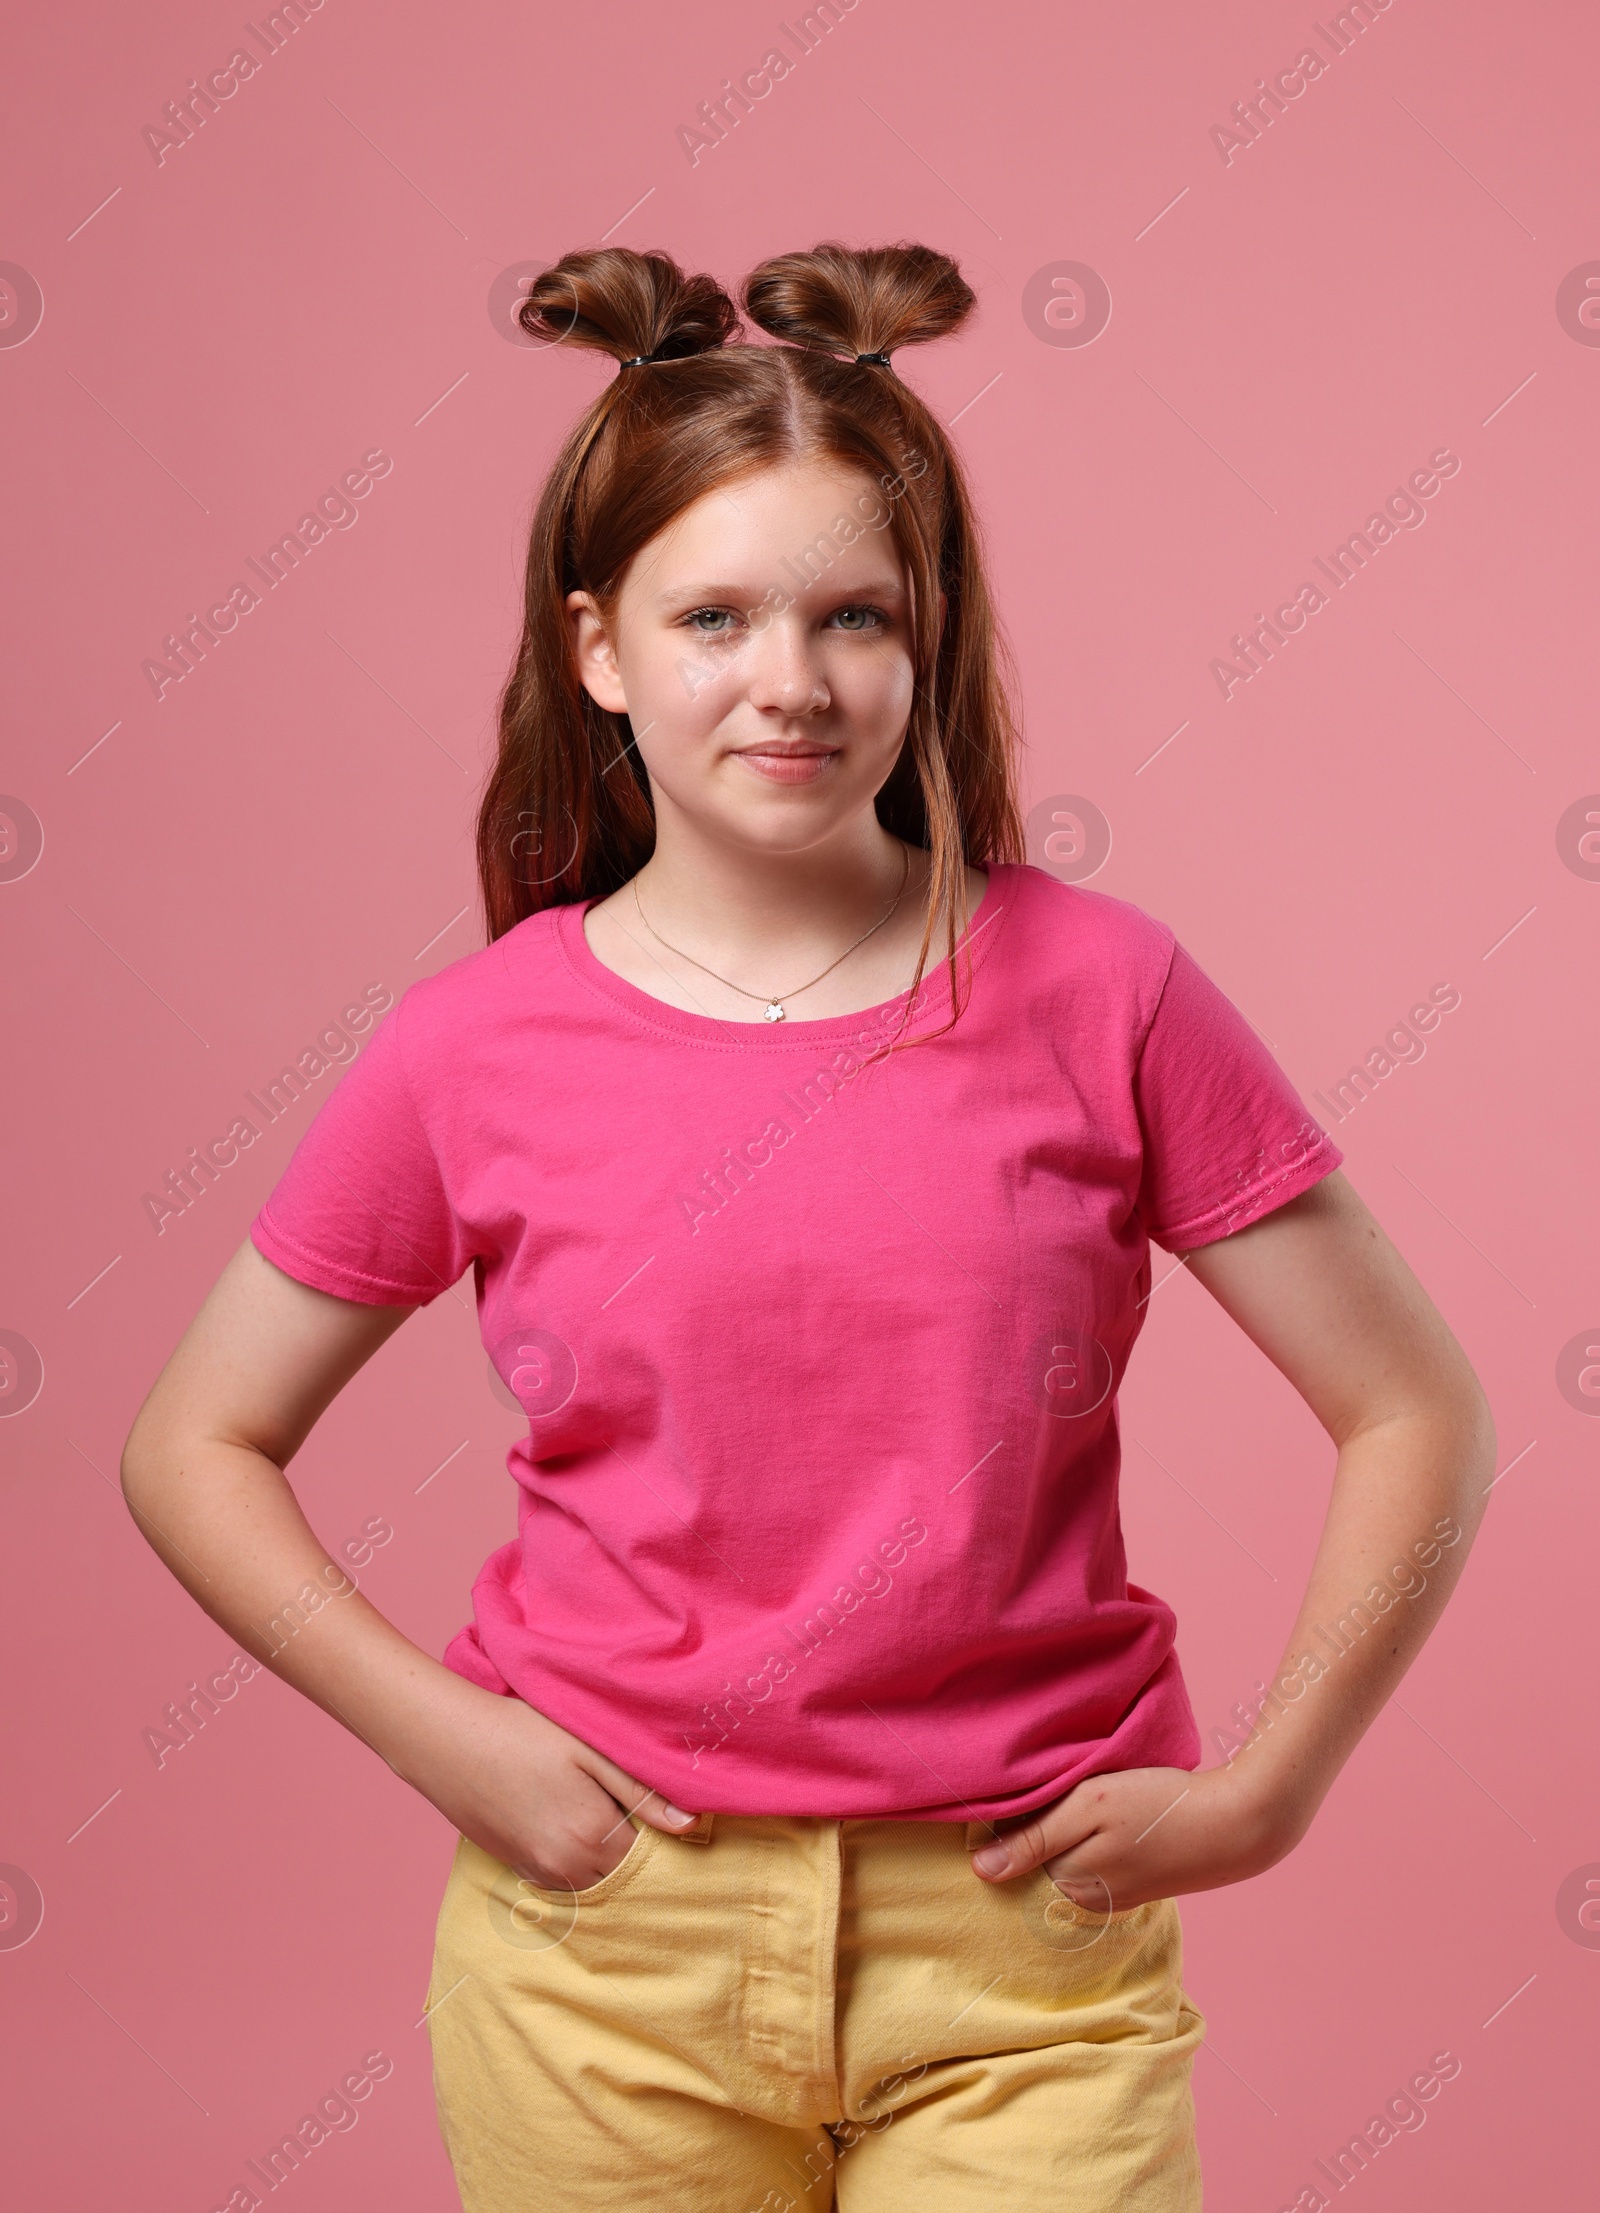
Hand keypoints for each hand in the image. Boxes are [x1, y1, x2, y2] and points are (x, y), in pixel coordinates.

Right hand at [408, 1685, 698, 1889]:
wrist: (448, 1742)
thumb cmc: (521, 1732)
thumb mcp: (588, 1749)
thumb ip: (641, 1791)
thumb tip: (691, 1824)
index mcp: (592, 1835)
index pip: (651, 1859)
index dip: (665, 1838)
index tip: (672, 1816)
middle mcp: (566, 1866)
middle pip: (623, 1876)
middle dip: (639, 1854)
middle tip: (639, 1813)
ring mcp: (538, 1871)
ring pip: (592, 1881)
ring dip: (606, 1860)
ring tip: (603, 1814)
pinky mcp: (516, 1867)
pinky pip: (562, 1879)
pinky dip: (575, 1862)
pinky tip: (569, 1823)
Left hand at [969, 1764, 1301, 1911]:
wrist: (1237, 1823)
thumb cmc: (1159, 1808)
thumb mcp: (1089, 1808)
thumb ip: (1035, 1839)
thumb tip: (980, 1872)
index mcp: (1069, 1884)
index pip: (1016, 1856)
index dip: (1012, 1819)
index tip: (1021, 1789)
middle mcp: (1088, 1900)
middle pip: (1043, 1859)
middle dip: (1039, 1828)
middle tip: (1059, 1785)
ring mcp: (1116, 1895)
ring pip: (1071, 1858)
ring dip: (1069, 1831)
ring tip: (1086, 1797)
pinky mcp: (1139, 1882)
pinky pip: (1099, 1861)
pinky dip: (1096, 1838)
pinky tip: (1112, 1815)